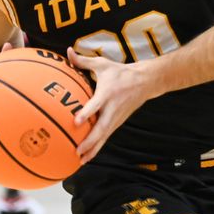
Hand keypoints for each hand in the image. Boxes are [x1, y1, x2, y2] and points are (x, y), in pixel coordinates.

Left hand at [69, 47, 158, 162]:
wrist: (146, 82)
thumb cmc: (121, 72)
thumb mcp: (103, 64)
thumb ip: (83, 61)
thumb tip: (67, 52)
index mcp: (107, 94)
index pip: (96, 106)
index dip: (86, 114)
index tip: (76, 122)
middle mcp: (112, 109)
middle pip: (101, 128)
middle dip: (89, 141)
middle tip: (76, 150)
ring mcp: (116, 118)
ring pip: (104, 137)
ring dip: (93, 149)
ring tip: (79, 160)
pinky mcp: (117, 122)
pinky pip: (106, 137)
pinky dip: (97, 148)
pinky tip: (86, 157)